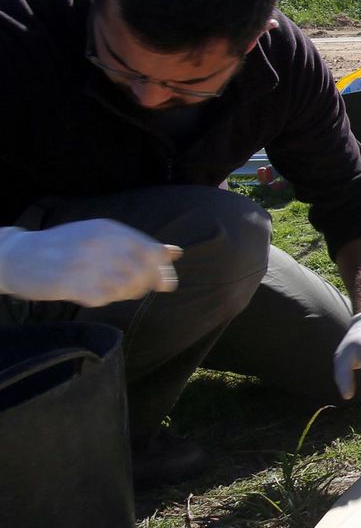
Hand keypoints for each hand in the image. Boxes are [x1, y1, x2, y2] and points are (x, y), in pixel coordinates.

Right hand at [0, 221, 180, 306]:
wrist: (18, 256)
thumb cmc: (65, 246)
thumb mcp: (100, 236)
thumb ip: (138, 244)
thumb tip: (176, 252)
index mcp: (108, 229)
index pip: (150, 250)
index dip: (163, 269)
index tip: (167, 281)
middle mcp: (99, 244)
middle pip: (143, 270)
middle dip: (148, 284)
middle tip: (138, 289)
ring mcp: (86, 264)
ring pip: (127, 286)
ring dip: (127, 292)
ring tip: (113, 289)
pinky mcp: (72, 284)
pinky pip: (105, 297)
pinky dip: (107, 298)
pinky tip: (96, 293)